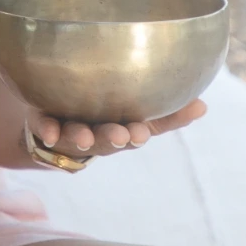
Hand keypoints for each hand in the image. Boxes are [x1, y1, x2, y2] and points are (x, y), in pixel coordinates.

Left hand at [28, 97, 208, 159]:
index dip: (141, 133)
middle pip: (106, 140)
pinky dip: (47, 131)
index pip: (136, 133)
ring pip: (76, 138)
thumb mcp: (134, 112)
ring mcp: (68, 131)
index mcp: (120, 128)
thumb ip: (167, 111)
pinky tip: (50, 132)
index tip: (144, 132)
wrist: (50, 127)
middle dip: (115, 138)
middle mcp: (95, 133)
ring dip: (82, 139)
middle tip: (124, 135)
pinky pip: (42, 128)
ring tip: (87, 138)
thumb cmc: (101, 116)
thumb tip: (203, 105)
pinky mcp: (42, 123)